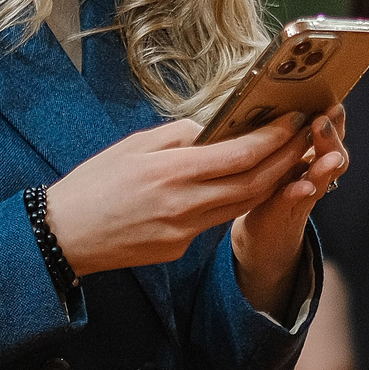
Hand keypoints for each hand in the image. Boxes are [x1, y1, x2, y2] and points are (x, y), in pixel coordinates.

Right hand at [45, 114, 322, 278]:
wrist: (62, 236)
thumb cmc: (92, 184)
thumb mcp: (133, 145)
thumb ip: (179, 136)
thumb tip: (214, 130)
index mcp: (171, 172)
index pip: (240, 154)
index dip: (274, 138)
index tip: (295, 120)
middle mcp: (183, 205)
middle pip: (254, 184)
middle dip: (286, 160)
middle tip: (306, 137)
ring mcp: (183, 232)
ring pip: (241, 206)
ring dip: (270, 182)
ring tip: (288, 159)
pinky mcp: (178, 249)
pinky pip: (215, 221)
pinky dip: (236, 201)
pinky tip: (246, 184)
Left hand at [230, 107, 346, 318]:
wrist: (266, 228)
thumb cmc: (267, 180)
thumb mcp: (274, 148)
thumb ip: (276, 126)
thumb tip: (267, 89)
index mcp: (311, 154)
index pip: (332, 134)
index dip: (336, 121)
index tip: (334, 103)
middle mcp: (314, 174)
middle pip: (334, 155)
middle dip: (332, 138)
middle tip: (324, 121)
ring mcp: (303, 195)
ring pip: (321, 180)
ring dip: (324, 167)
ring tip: (327, 158)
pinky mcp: (284, 212)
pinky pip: (294, 203)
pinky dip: (299, 195)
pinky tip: (303, 188)